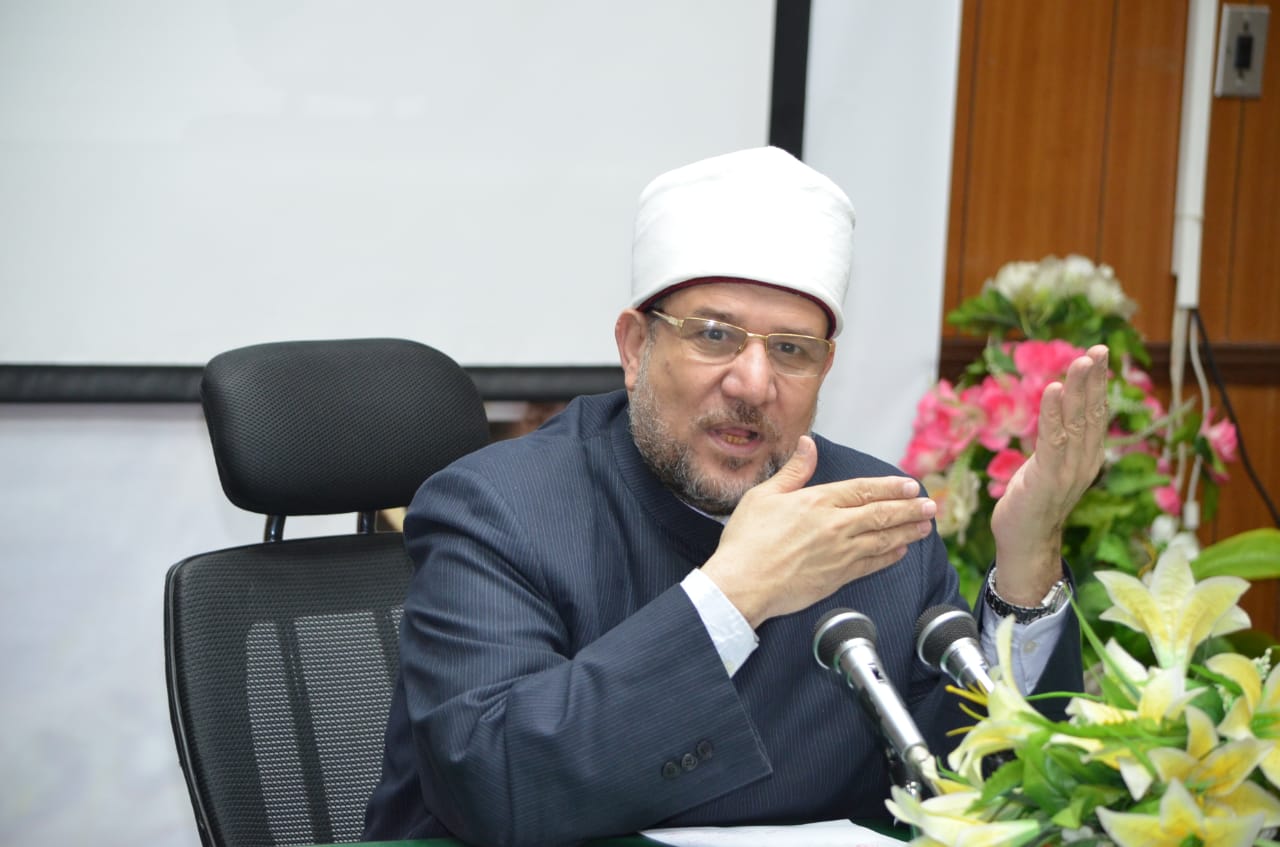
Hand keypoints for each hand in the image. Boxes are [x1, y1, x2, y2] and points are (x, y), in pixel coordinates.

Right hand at [702, 436, 936, 627]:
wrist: (743, 584)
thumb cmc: (746, 541)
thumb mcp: (764, 495)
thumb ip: (793, 470)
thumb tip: (808, 444)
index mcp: (818, 502)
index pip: (864, 490)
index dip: (891, 487)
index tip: (911, 486)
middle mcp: (835, 526)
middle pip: (882, 514)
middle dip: (910, 509)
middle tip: (930, 506)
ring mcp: (840, 554)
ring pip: (883, 539)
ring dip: (907, 532)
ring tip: (924, 526)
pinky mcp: (837, 577)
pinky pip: (872, 564)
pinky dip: (889, 556)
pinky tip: (900, 552)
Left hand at [990, 344, 1109, 602]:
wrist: (1025, 542)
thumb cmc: (1033, 502)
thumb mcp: (1051, 464)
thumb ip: (1059, 440)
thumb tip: (1059, 411)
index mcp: (1088, 457)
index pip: (1097, 413)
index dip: (1099, 384)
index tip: (1100, 354)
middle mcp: (1085, 462)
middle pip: (1092, 413)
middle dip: (1095, 380)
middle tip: (1098, 349)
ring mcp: (1068, 471)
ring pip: (1076, 423)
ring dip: (1079, 390)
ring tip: (1081, 362)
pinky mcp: (1048, 478)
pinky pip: (1053, 439)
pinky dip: (1054, 413)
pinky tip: (1054, 390)